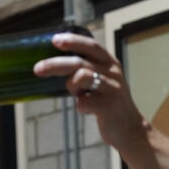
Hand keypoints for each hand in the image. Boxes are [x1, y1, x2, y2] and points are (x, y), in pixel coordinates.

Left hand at [33, 33, 147, 149]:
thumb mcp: (104, 80)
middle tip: (38, 68)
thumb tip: (57, 64)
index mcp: (111, 63)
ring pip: (81, 77)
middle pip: (80, 62)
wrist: (130, 129)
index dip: (73, 41)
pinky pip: (83, 102)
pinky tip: (88, 109)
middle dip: (55, 64)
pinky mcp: (108, 106)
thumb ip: (88, 70)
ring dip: (71, 85)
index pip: (91, 46)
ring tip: (76, 93)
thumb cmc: (109, 102)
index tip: (54, 40)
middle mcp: (113, 73)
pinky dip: (80, 106)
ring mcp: (112, 89)